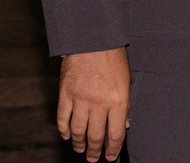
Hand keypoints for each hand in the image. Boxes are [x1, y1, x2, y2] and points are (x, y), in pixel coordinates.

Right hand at [57, 47, 130, 161]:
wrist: (93, 39)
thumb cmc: (113, 57)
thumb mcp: (126, 80)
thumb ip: (124, 103)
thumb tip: (123, 124)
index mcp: (118, 100)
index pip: (116, 134)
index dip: (113, 149)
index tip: (110, 156)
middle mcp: (99, 103)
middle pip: (96, 136)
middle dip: (95, 151)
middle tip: (94, 158)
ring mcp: (80, 100)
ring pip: (78, 131)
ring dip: (79, 144)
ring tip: (80, 150)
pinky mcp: (65, 94)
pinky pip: (63, 118)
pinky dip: (64, 130)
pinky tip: (66, 135)